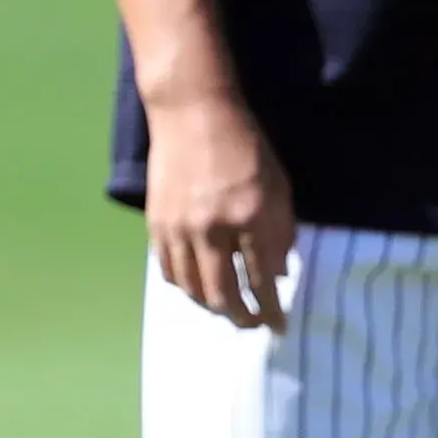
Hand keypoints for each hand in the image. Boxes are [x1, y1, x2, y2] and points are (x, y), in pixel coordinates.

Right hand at [147, 92, 293, 331]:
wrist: (191, 111)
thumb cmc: (244, 144)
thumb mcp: (278, 184)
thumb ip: (281, 231)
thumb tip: (278, 274)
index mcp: (250, 216)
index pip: (262, 280)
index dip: (273, 310)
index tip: (280, 326)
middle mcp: (212, 228)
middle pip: (224, 295)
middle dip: (243, 318)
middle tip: (254, 323)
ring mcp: (179, 228)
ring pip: (193, 289)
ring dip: (213, 307)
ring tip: (227, 309)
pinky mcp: (157, 223)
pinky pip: (169, 270)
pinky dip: (185, 287)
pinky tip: (197, 286)